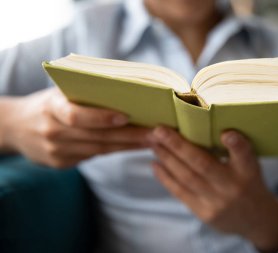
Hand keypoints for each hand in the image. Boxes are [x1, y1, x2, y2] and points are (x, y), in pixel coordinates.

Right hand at [0, 88, 150, 167]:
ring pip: (100, 149)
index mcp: (51, 108)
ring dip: (129, 145)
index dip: (101, 117)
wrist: (18, 127)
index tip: (126, 116)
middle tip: (156, 133)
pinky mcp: (61, 163)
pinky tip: (134, 146)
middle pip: (97, 136)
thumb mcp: (59, 92)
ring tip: (153, 140)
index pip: (76, 116)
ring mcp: (56, 151)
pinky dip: (116, 150)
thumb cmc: (49, 104)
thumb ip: (86, 94)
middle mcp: (53, 131)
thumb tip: (128, 92)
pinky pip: (94, 155)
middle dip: (130, 136)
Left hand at [150, 126, 277, 252]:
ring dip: (167, 159)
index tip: (227, 133)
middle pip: (203, 165)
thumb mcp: (250, 165)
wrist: (256, 220)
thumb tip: (206, 127)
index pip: (245, 156)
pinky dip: (166, 178)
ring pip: (187, 177)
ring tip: (154, 143)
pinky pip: (181, 193)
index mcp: (248, 171)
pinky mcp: (205, 214)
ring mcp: (218, 203)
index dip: (236, 144)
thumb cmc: (248, 183)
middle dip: (178, 146)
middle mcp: (233, 187)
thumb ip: (234, 150)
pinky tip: (156, 164)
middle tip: (160, 130)